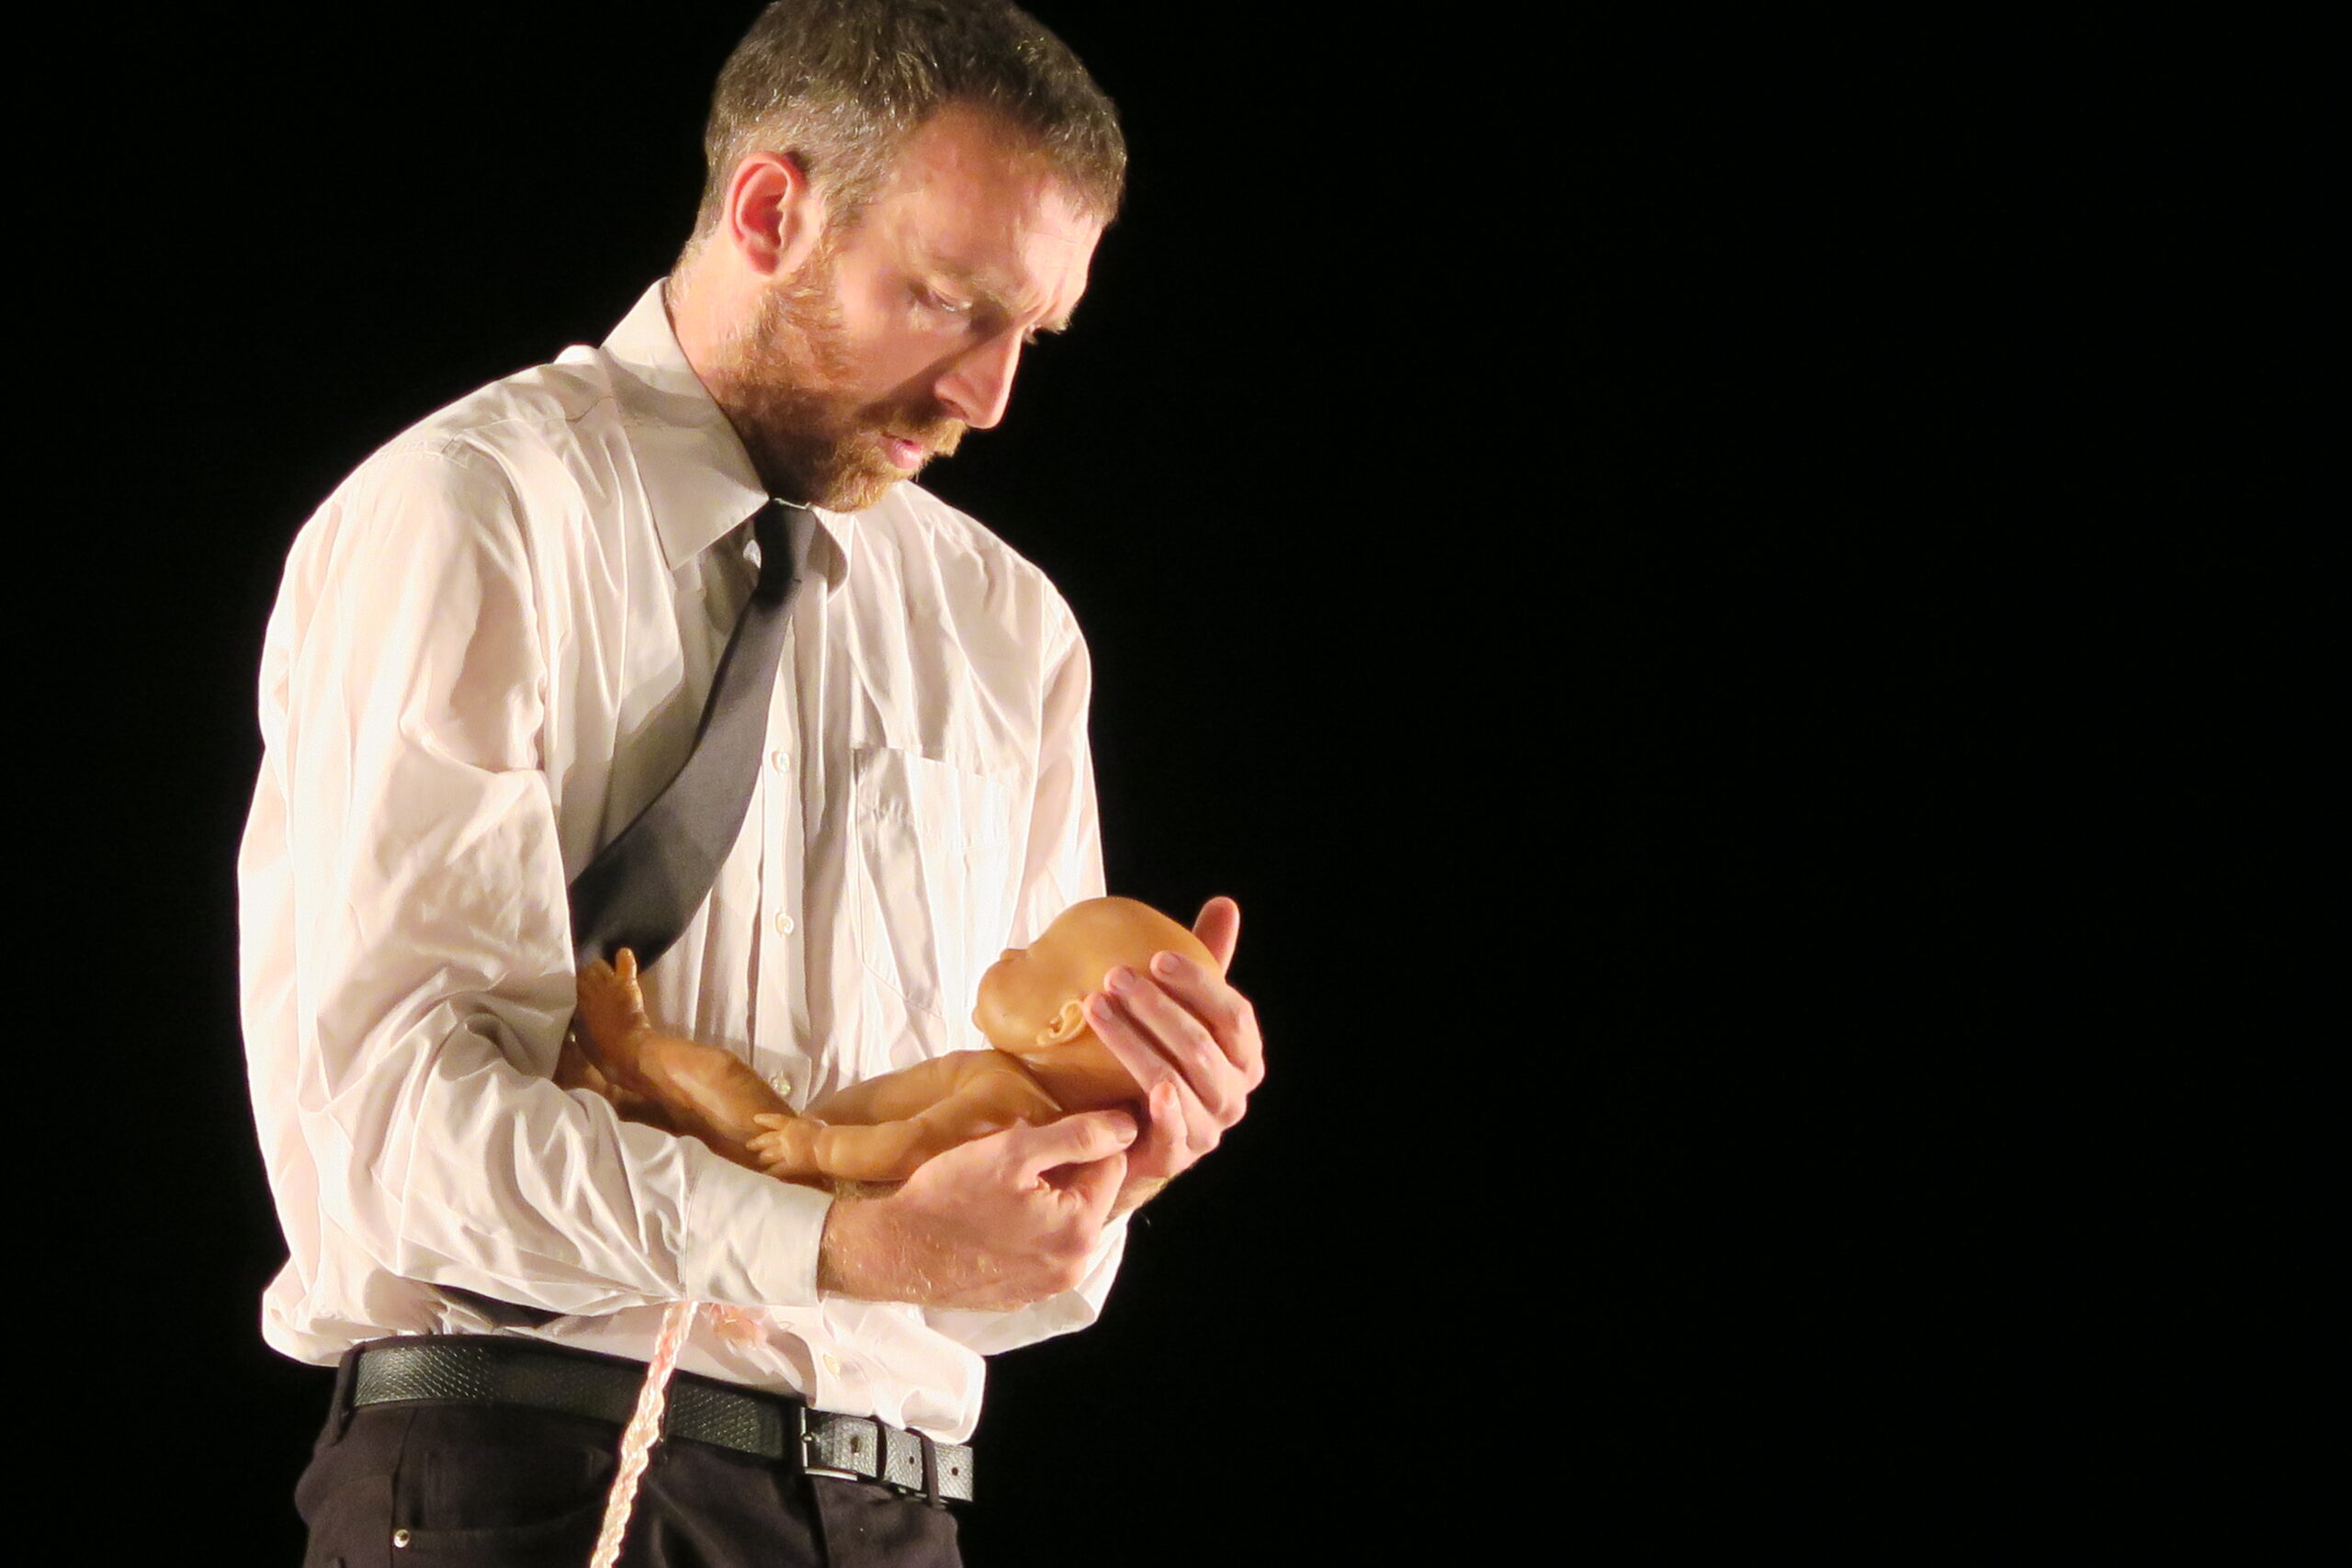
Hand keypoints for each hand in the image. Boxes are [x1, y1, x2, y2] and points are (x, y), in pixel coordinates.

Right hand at [817, 1108, 1134, 1310]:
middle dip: (1065, 1172)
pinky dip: (1025, 1230)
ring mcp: (1045, 1288)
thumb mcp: (1013, 1152)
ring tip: (1000, 1188)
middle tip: (1016, 1158)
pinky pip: (1039, 1250)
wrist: (891, 1252)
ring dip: (1045, 1200)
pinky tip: (990, 1218)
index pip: (1113, 1165)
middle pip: (1090, 1197)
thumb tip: (1129, 1127)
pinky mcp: (1018, 1295)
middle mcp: (1073, 1268)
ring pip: (1064, 1224)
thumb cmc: (949, 1196)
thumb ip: (1078, 1136)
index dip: (1083, 1140)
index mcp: (1080, 1230)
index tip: (1045, 1132)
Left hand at [1083, 896, 1264, 1215]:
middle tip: (1113, 977)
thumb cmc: (1161, 1060)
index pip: (1233, 1013)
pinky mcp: (1179, 1156)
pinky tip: (1147, 1087)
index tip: (1155, 957)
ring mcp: (1209, 1128)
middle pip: (1201, 1044)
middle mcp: (1234, 1092)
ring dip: (1134, 1043)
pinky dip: (1164, 1109)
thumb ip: (1204, 965)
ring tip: (1094, 1008)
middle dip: (1155, 1008)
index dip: (1198, 984)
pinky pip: (1176, 1132)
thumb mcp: (1181, 1012)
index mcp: (1244, 1054)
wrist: (1131, 1136)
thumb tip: (1225, 904)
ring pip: (1176, 1079)